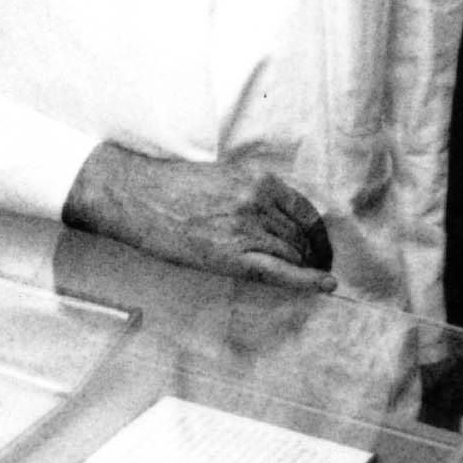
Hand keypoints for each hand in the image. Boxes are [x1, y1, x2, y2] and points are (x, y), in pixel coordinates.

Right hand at [63, 142, 335, 291]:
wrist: (137, 196)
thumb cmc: (173, 187)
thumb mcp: (223, 177)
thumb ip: (255, 192)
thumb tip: (279, 218)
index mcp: (258, 179)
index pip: (306, 210)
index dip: (318, 233)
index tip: (321, 246)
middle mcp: (257, 201)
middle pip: (301, 235)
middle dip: (315, 254)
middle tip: (320, 268)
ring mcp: (245, 228)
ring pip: (292, 253)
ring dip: (307, 268)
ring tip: (314, 279)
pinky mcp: (231, 255)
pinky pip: (279, 271)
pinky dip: (306, 280)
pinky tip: (324, 285)